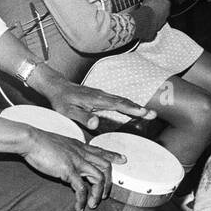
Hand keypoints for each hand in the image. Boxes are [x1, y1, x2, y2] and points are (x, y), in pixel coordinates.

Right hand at [21, 126, 119, 210]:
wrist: (30, 139)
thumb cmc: (39, 142)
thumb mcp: (58, 145)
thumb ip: (66, 153)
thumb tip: (68, 164)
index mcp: (79, 146)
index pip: (101, 150)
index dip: (113, 155)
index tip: (123, 159)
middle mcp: (82, 153)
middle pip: (105, 166)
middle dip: (108, 182)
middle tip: (105, 195)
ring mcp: (76, 161)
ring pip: (98, 178)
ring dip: (98, 194)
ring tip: (92, 204)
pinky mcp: (68, 170)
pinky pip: (81, 188)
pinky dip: (82, 199)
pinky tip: (79, 206)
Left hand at [35, 67, 154, 131]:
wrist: (57, 87)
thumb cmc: (61, 101)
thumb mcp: (68, 112)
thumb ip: (82, 118)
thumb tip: (96, 123)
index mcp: (96, 100)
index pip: (117, 104)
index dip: (131, 109)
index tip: (144, 113)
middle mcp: (102, 95)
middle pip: (124, 102)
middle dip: (139, 108)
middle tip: (154, 115)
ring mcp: (102, 95)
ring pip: (122, 100)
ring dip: (136, 106)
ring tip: (149, 113)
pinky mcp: (101, 96)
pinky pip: (118, 100)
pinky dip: (129, 105)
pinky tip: (134, 109)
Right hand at [134, 0, 170, 40]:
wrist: (144, 21)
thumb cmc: (148, 9)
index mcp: (167, 4)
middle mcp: (167, 13)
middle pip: (161, 6)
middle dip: (155, 5)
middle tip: (148, 4)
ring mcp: (163, 20)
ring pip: (158, 14)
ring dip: (153, 12)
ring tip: (146, 11)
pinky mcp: (158, 26)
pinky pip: (155, 21)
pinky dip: (151, 19)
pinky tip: (146, 18)